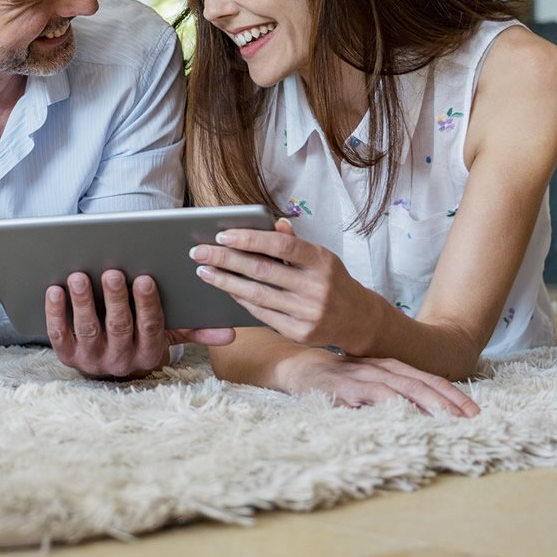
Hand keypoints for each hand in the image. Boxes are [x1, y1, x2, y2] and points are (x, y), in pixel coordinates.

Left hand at [46, 269, 236, 379]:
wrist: (110, 367)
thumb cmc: (141, 337)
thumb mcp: (169, 335)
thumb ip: (195, 330)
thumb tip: (229, 333)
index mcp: (149, 352)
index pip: (151, 327)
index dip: (147, 304)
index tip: (145, 278)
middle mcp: (121, 359)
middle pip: (119, 326)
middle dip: (116, 299)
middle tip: (113, 272)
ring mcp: (92, 358)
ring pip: (87, 329)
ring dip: (83, 302)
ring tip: (79, 276)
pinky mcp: (66, 355)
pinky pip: (59, 335)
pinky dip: (55, 313)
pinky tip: (54, 290)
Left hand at [191, 219, 383, 353]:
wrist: (357, 320)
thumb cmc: (331, 280)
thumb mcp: (320, 257)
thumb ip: (294, 242)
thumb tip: (272, 223)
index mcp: (322, 261)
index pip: (282, 245)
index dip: (250, 238)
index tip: (222, 234)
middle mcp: (316, 287)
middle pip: (262, 270)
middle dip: (225, 259)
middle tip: (198, 252)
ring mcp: (308, 313)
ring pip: (257, 295)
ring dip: (225, 282)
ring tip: (204, 271)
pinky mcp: (299, 334)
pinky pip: (261, 314)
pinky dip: (240, 299)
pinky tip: (225, 289)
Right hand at [276, 347, 478, 416]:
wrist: (296, 368)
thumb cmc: (336, 380)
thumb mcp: (368, 383)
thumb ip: (392, 393)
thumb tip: (425, 414)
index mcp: (391, 367)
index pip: (430, 380)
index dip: (454, 395)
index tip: (476, 413)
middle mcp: (382, 368)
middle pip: (424, 383)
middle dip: (451, 401)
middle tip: (473, 419)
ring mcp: (365, 377)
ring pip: (405, 388)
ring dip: (430, 403)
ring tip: (450, 419)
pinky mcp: (346, 387)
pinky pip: (375, 395)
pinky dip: (394, 404)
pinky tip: (408, 415)